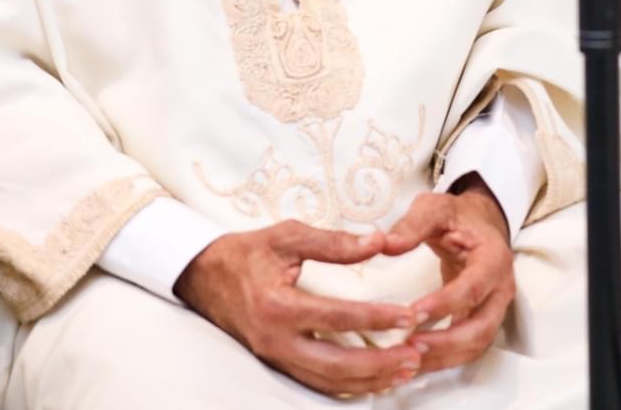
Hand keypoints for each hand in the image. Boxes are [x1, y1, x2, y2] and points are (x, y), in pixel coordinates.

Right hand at [173, 221, 424, 396]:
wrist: (203, 277)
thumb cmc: (247, 254)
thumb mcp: (287, 235)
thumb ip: (334, 242)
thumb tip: (378, 241)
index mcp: (278, 306)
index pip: (337, 318)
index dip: (377, 318)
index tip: (409, 315)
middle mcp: (276, 340)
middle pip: (335, 365)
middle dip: (380, 363)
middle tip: (417, 353)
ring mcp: (275, 358)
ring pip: (327, 382)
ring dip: (369, 380)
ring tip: (406, 370)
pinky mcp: (277, 364)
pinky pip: (316, 383)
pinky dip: (348, 386)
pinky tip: (376, 379)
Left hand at [383, 179, 517, 375]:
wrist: (480, 224)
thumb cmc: (457, 216)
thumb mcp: (435, 207)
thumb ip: (412, 224)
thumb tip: (385, 244)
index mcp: (494, 257)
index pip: (474, 287)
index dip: (446, 304)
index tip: (412, 314)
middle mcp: (501, 287)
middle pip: (482, 327)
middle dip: (447, 343)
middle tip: (409, 347)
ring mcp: (495, 307)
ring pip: (476, 344)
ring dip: (444, 357)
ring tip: (405, 359)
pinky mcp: (483, 320)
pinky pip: (468, 348)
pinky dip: (444, 360)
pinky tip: (413, 362)